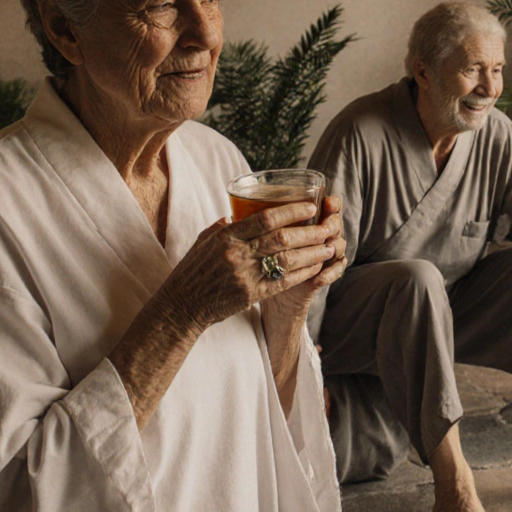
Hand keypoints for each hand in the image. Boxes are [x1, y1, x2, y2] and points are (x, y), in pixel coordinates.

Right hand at [158, 198, 340, 332]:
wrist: (182, 304)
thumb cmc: (194, 269)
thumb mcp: (204, 241)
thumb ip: (224, 227)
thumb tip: (240, 213)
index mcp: (227, 236)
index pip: (265, 218)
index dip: (292, 210)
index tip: (311, 207)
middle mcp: (236, 254)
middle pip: (282, 238)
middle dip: (309, 232)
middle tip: (326, 227)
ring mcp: (244, 275)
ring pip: (287, 261)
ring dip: (312, 253)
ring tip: (328, 247)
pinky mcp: (250, 295)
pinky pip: (283, 282)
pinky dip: (302, 274)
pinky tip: (316, 267)